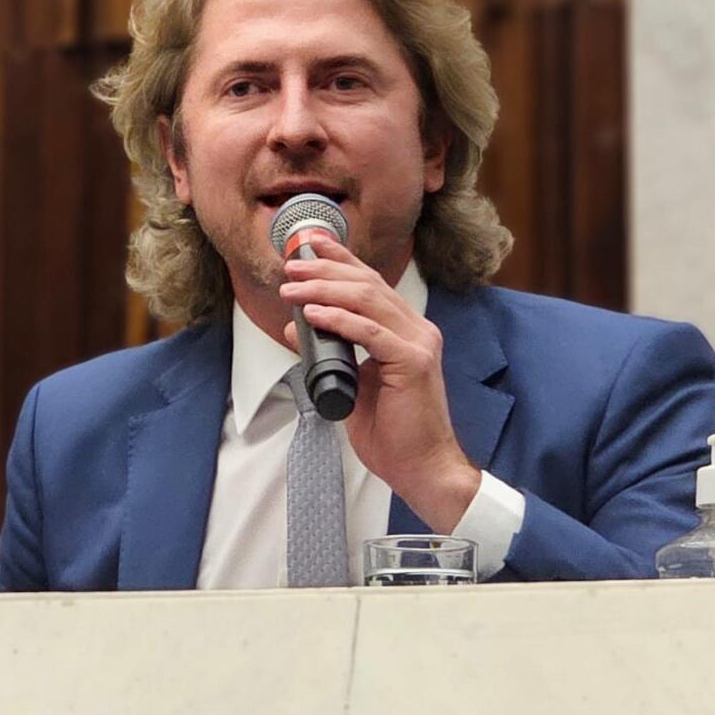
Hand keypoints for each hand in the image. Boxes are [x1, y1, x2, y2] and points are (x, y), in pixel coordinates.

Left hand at [279, 236, 480, 533]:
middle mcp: (417, 329)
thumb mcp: (352, 384)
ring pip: (367, 300)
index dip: (341, 260)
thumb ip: (330, 355)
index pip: (371, 284)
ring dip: (324, 290)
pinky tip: (315, 314)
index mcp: (407, 331)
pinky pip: (370, 332)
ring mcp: (419, 343)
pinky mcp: (413, 363)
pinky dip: (339, 320)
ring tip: (292, 289)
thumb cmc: (393, 433)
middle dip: (326, 270)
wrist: (423, 468)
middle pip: (368, 284)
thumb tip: (297, 328)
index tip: (312, 246)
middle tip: (291, 266)